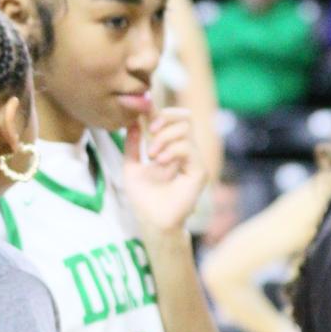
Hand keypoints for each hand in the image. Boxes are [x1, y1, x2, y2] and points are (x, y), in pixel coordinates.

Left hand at [120, 107, 206, 235]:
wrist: (151, 220)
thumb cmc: (143, 196)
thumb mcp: (131, 165)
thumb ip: (132, 144)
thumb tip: (132, 122)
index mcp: (171, 148)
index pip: (174, 119)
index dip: (160, 112)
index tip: (142, 113)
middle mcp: (186, 151)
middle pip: (185, 117)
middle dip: (164, 118)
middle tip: (150, 131)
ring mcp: (194, 160)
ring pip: (185, 130)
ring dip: (163, 138)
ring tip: (152, 154)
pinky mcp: (199, 171)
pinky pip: (188, 149)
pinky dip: (172, 151)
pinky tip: (160, 162)